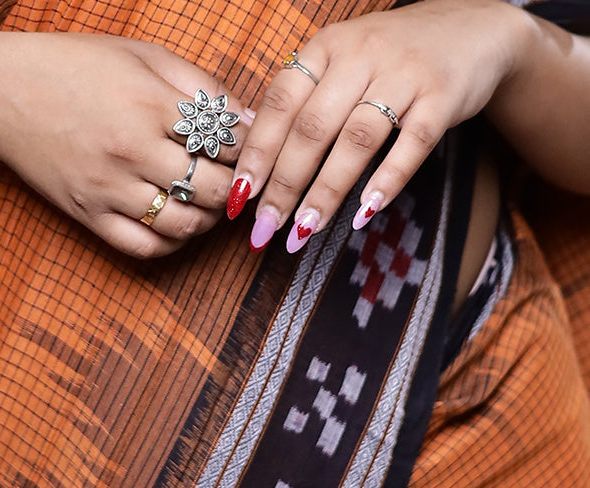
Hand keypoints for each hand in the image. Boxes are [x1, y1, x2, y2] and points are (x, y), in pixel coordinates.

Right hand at [0, 31, 252, 257]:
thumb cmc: (73, 66)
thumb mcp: (141, 56)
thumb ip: (200, 86)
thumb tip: (252, 120)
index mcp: (150, 104)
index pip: (227, 142)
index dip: (248, 150)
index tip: (248, 152)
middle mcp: (131, 150)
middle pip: (212, 189)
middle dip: (234, 189)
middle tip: (236, 183)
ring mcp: (108, 188)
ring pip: (183, 225)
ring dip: (207, 220)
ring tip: (208, 205)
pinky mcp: (88, 215)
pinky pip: (144, 247)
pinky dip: (171, 244)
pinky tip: (177, 227)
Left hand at [228, 0, 527, 251]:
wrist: (474, 29)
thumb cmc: (394, 58)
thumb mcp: (343, 63)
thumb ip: (305, 101)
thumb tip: (256, 157)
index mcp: (327, 47)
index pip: (280, 104)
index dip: (258, 154)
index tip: (241, 199)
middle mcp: (362, 55)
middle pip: (312, 128)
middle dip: (284, 185)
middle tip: (266, 228)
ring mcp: (404, 74)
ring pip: (356, 139)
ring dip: (327, 190)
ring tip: (307, 230)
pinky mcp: (442, 96)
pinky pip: (412, 144)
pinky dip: (387, 181)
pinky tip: (365, 212)